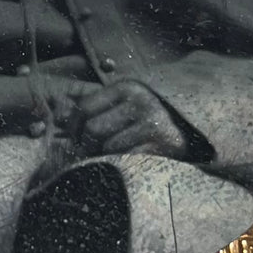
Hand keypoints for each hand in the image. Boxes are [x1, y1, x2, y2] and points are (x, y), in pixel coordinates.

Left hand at [54, 80, 190, 158]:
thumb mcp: (126, 101)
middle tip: (87, 153)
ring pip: (108, 148)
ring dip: (103, 157)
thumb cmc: (151, 115)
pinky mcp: (162, 146)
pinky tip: (123, 163)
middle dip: (85, 145)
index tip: (72, 138)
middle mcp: (140, 102)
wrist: (194, 128)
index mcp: (127, 88)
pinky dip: (120, 165)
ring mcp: (152, 124)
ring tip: (107, 159)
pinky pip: (127, 160)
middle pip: (93, 129)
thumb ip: (95, 104)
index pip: (84, 108)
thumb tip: (58, 113)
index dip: (72, 127)